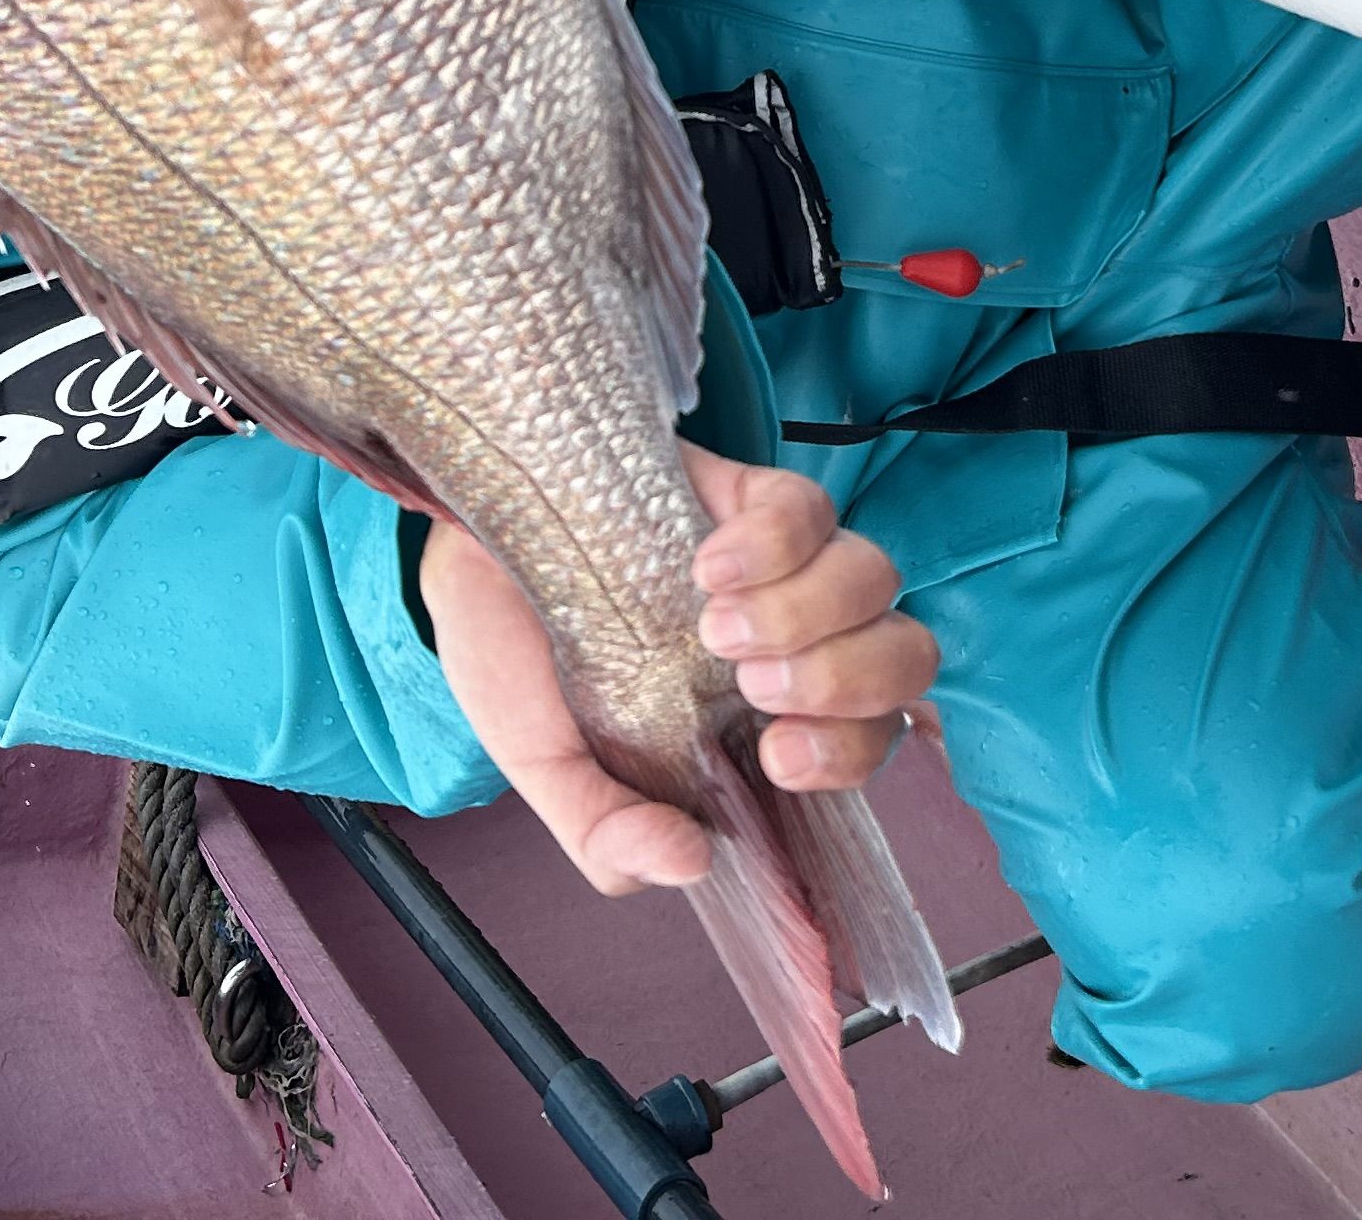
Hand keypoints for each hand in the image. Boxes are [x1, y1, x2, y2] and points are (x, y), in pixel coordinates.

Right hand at [423, 446, 939, 896]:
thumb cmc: (514, 659)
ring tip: (714, 626)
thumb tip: (688, 864)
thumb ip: (604, 831)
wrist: (458, 551)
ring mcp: (780, 568)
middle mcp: (790, 647)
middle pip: (903, 662)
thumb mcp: (543, 765)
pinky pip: (812, 508)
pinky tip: (705, 565)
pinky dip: (774, 539)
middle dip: (847, 680)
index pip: (863, 746)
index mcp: (753, 728)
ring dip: (810, 611)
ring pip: (873, 580)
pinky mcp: (752, 498)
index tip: (779, 756)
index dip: (849, 752)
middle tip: (755, 686)